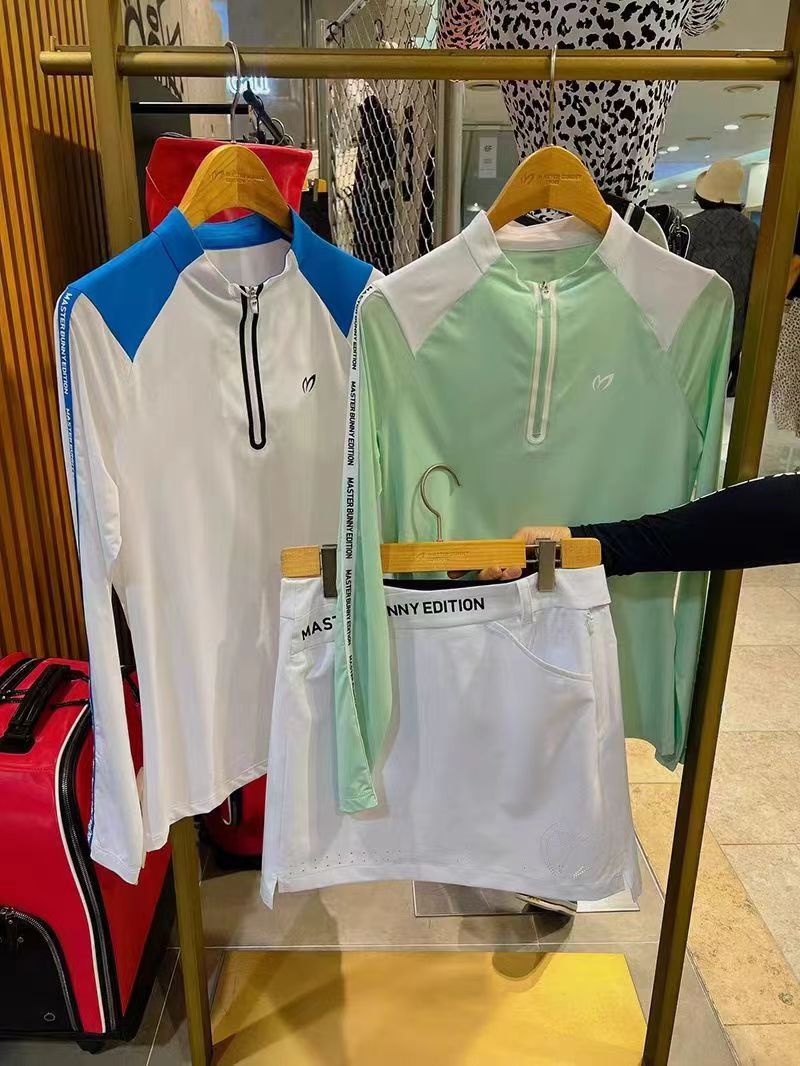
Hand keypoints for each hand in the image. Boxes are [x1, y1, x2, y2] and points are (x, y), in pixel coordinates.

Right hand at [448, 526, 570, 580]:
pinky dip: (513, 586)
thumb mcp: (528, 535)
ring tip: (510, 570)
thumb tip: (503, 560)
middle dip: (486, 573)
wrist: (578, 551)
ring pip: (501, 585)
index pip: (484, 561)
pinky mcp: (534, 590)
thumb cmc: (554, 539)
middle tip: (494, 570)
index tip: (452, 571)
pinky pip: (518, 592)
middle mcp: (512, 571)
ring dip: (500, 577)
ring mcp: (522, 582)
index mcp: (509, 556)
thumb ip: (513, 544)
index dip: (467, 566)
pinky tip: (515, 575)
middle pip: (489, 576)